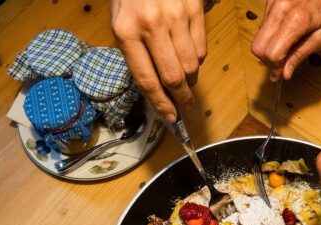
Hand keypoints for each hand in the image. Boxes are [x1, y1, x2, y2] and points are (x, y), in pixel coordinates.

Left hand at [111, 0, 206, 121]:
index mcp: (126, 31)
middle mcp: (151, 25)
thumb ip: (134, 54)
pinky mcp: (194, 9)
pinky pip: (201, 47)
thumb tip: (154, 88)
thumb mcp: (119, 21)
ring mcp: (175, 16)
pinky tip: (189, 56)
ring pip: (191, 65)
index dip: (160, 104)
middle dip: (181, 98)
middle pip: (174, 77)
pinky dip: (197, 59)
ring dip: (190, 80)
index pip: (147, 79)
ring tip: (185, 80)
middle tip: (183, 105)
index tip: (170, 118)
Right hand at [251, 0, 320, 80]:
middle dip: (267, 59)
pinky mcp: (270, 0)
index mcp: (296, 20)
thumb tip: (285, 73)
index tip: (280, 74)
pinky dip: (271, 33)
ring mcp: (273, 2)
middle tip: (280, 62)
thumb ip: (300, 55)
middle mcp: (280, 9)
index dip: (275, 67)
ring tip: (286, 45)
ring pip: (258, 36)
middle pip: (258, 46)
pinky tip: (284, 32)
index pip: (272, 53)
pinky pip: (263, 24)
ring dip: (269, 46)